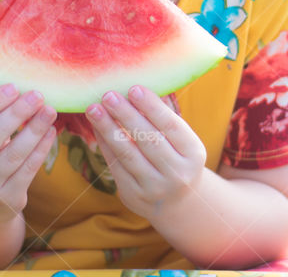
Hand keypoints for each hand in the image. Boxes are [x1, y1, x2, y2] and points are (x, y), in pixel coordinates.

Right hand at [0, 83, 57, 223]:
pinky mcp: (8, 199)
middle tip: (36, 95)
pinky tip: (50, 132)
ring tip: (49, 111)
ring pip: (13, 154)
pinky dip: (41, 148)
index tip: (13, 87)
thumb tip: (17, 91)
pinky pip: (28, 169)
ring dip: (34, 129)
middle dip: (16, 113)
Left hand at [85, 85, 206, 221]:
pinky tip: (96, 127)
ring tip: (93, 109)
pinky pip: (115, 166)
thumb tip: (141, 84)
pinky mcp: (134, 196)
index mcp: (193, 153)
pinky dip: (104, 145)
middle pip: (148, 139)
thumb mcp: (181, 140)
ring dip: (108, 129)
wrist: (176, 202)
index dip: (151, 107)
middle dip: (126, 115)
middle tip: (108, 95)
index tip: (133, 88)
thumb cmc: (176, 157)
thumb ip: (164, 116)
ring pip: (128, 154)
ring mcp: (155, 187)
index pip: (171, 126)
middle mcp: (177, 173)